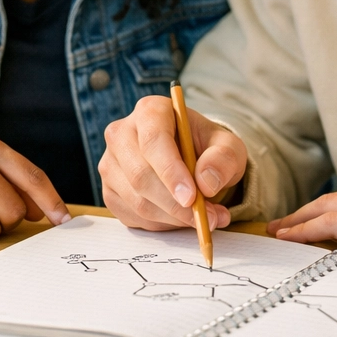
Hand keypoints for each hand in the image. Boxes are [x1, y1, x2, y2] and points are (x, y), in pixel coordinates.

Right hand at [100, 94, 245, 231]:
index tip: (192, 197)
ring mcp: (111, 163)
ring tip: (203, 218)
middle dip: (175, 204)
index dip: (171, 171)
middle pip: (140, 175)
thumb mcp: (227, 147)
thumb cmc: (207, 148)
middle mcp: (122, 133)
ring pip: (137, 201)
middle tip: (206, 217)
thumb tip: (206, 182)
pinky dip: (161, 225)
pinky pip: (133, 216)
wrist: (193, 160)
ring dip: (173, 218)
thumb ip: (223, 158)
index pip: (153, 140)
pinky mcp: (109, 191)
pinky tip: (180, 217)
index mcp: (150, 111)